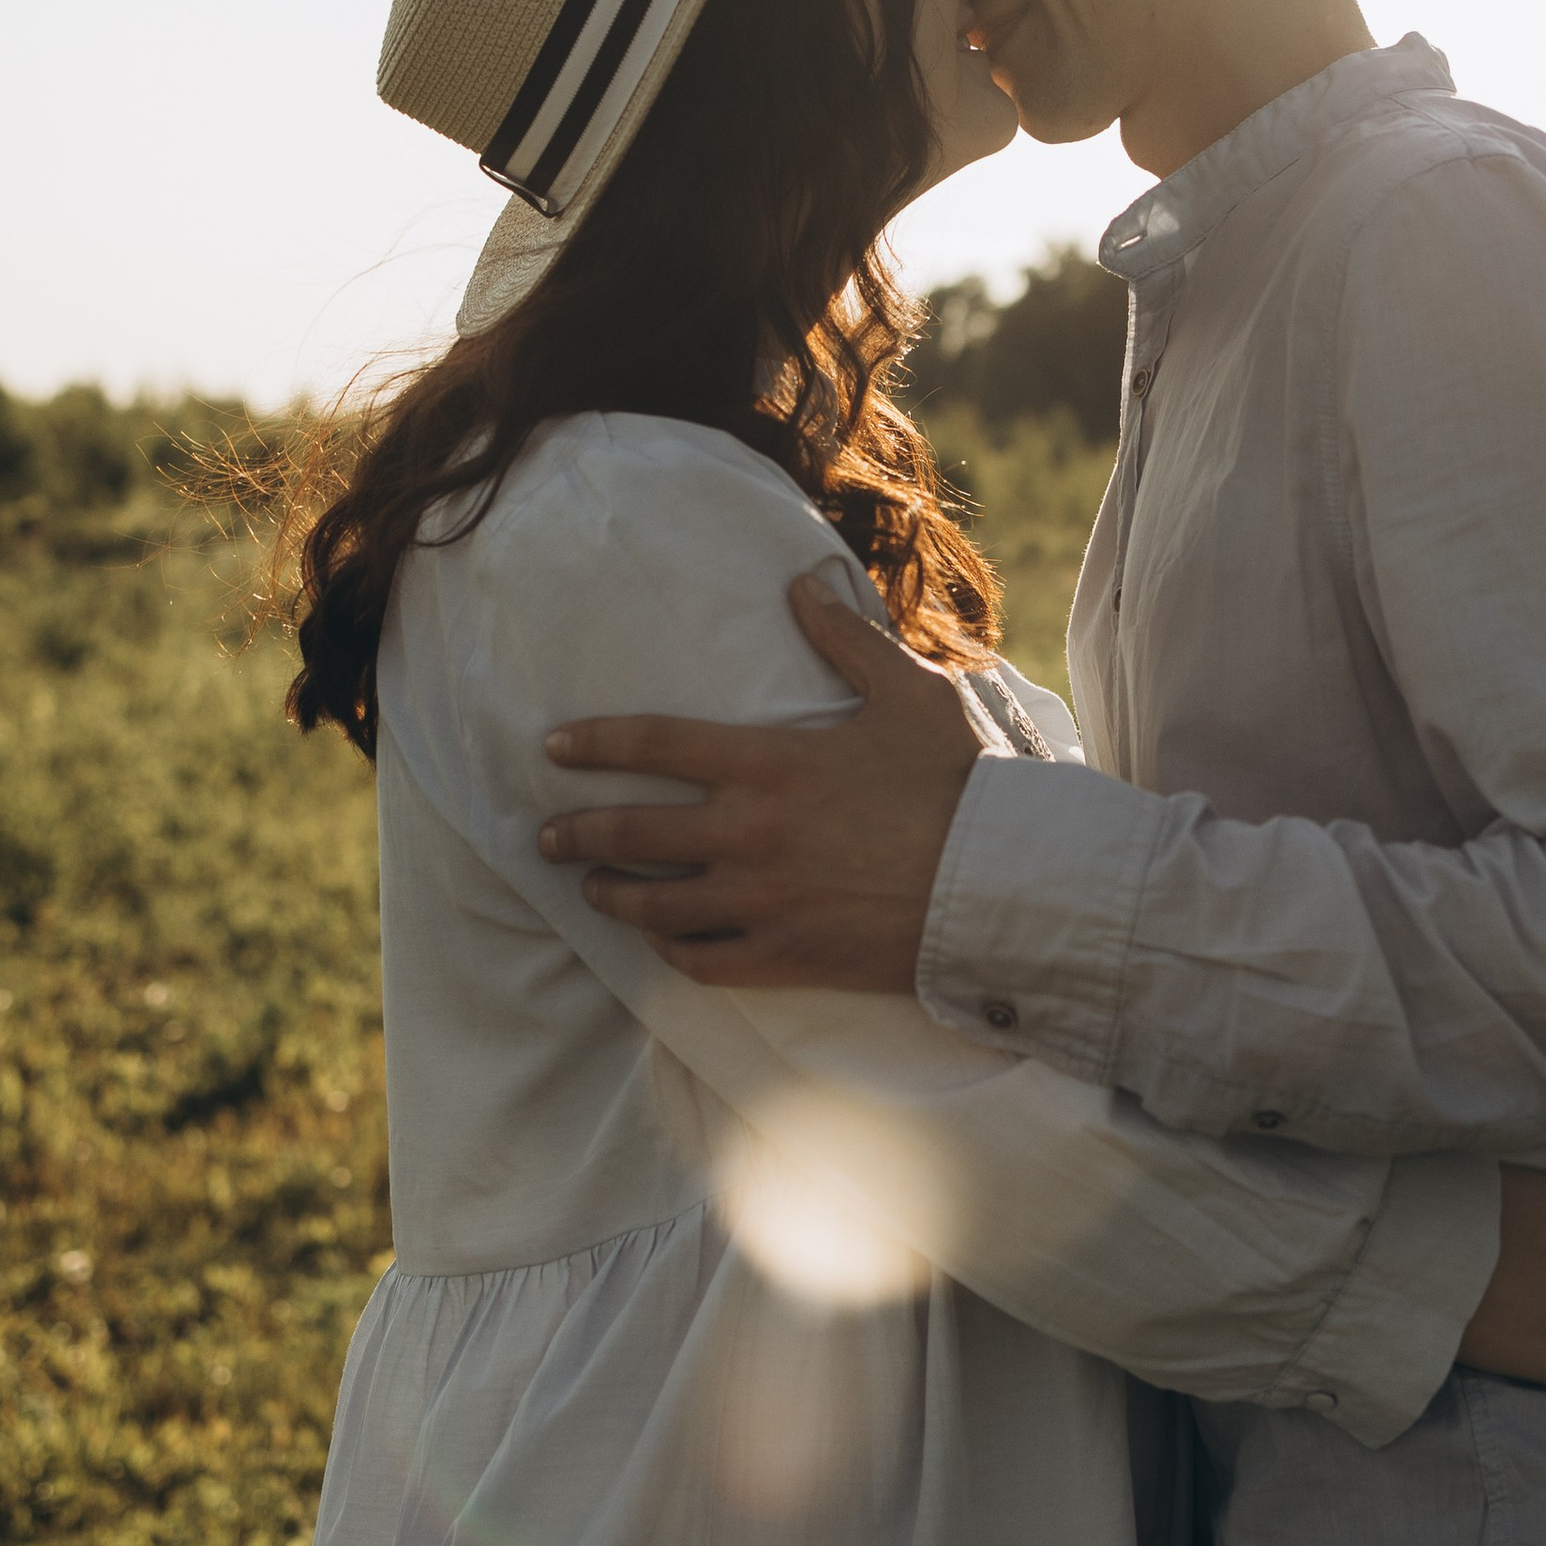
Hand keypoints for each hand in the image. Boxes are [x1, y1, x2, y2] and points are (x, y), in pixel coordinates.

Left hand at [536, 577, 981, 989]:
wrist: (999, 882)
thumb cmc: (959, 782)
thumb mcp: (908, 693)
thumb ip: (846, 639)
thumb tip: (801, 584)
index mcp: (769, 763)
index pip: (654, 745)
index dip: (595, 743)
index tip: (554, 747)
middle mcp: (749, 833)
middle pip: (632, 834)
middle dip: (577, 834)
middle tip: (546, 837)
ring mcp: (762, 900)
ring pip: (655, 906)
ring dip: (611, 896)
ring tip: (591, 890)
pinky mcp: (785, 954)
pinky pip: (703, 960)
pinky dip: (672, 951)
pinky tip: (662, 943)